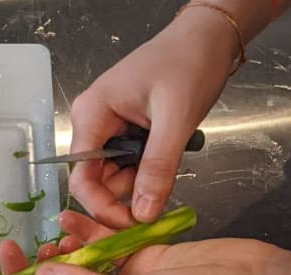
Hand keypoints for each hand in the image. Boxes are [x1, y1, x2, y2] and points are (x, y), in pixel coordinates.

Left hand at [0, 210, 279, 274]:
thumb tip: (41, 272)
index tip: (6, 264)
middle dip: (40, 269)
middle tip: (23, 244)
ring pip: (81, 265)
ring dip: (63, 249)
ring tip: (52, 232)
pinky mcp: (141, 261)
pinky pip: (104, 246)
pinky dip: (88, 233)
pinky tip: (70, 220)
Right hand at [68, 8, 238, 225]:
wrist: (209, 35)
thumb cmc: (189, 62)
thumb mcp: (176, 118)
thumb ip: (158, 167)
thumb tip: (144, 214)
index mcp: (91, 116)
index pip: (82, 178)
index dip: (102, 207)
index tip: (132, 224)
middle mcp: (92, 123)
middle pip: (96, 180)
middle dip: (125, 196)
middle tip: (159, 200)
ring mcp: (107, 127)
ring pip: (114, 176)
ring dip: (140, 183)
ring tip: (168, 167)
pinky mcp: (124, 130)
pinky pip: (128, 164)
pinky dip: (147, 172)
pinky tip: (165, 161)